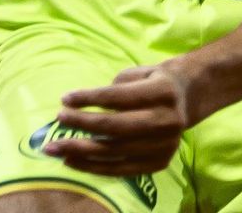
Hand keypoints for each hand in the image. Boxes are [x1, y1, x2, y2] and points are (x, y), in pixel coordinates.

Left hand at [46, 54, 206, 174]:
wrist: (187, 99)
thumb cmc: (154, 81)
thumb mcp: (139, 73)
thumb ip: (115, 87)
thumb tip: (80, 106)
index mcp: (163, 91)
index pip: (118, 97)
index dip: (89, 98)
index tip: (64, 99)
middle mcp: (167, 120)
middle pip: (115, 127)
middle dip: (82, 125)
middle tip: (57, 121)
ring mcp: (165, 145)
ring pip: (114, 152)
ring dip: (80, 151)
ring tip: (54, 147)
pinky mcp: (159, 163)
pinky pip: (119, 169)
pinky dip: (92, 167)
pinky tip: (72, 161)